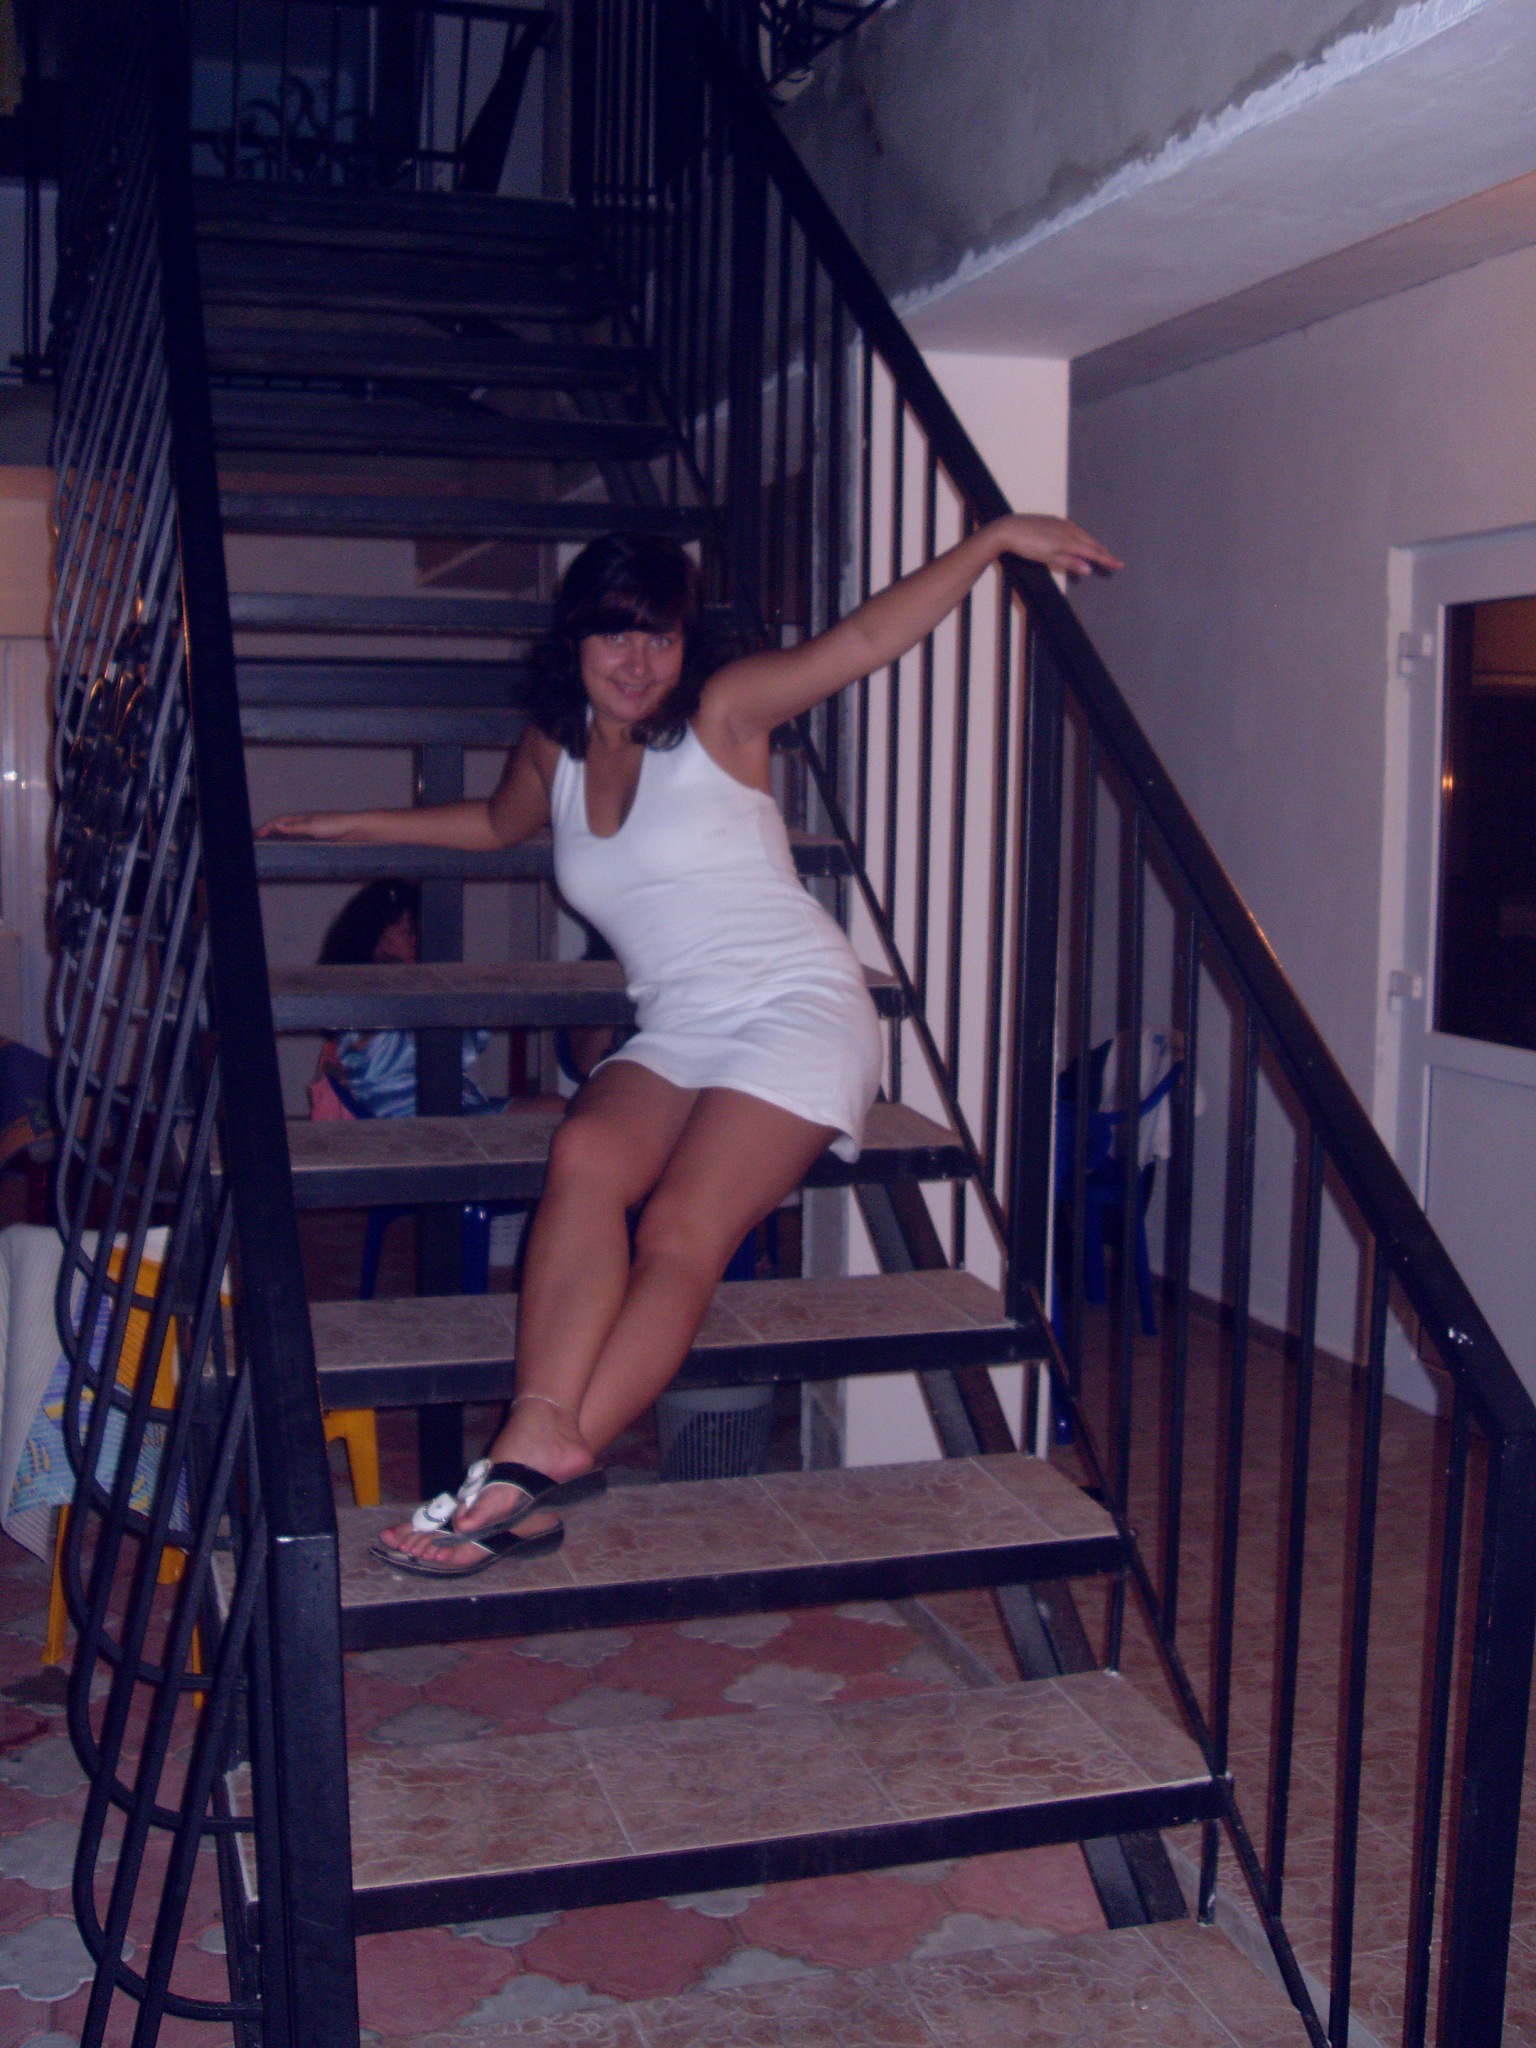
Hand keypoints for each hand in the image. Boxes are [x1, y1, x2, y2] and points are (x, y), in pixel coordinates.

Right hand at [256, 811, 359, 840]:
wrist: (356, 828)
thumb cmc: (336, 825)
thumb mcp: (312, 826)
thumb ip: (294, 828)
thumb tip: (277, 826)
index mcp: (303, 817)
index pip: (280, 821)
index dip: (268, 827)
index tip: (257, 835)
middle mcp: (307, 821)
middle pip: (285, 825)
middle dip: (272, 831)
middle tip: (261, 839)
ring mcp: (314, 828)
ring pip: (293, 833)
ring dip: (281, 837)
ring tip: (273, 844)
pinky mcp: (322, 837)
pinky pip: (303, 839)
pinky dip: (294, 842)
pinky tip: (294, 849)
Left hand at [988, 515, 1121, 580]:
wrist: (1009, 529)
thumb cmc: (1027, 546)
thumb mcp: (1048, 557)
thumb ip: (1069, 562)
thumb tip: (1088, 568)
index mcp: (1070, 540)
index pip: (1093, 552)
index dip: (1107, 560)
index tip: (1120, 565)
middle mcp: (1069, 529)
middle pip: (1091, 543)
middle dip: (1104, 553)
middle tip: (1115, 562)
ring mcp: (1062, 523)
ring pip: (1083, 535)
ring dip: (1094, 545)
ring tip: (1101, 553)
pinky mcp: (1054, 520)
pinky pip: (1074, 530)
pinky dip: (1082, 538)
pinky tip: (1081, 540)